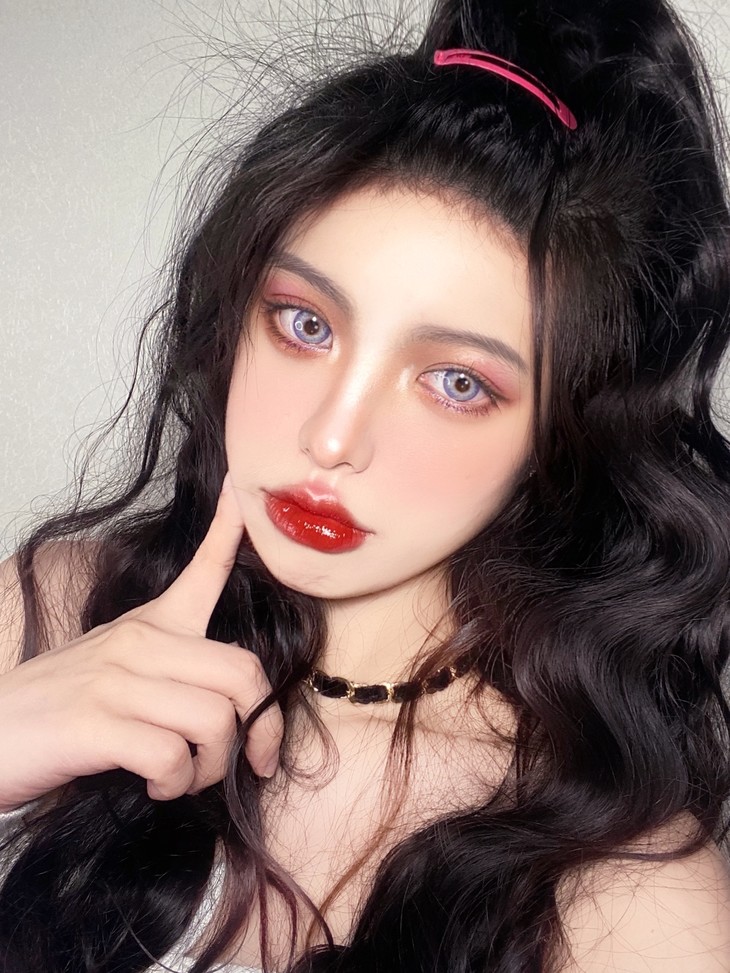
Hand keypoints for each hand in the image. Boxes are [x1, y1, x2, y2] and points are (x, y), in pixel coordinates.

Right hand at [0, 473, 281, 810]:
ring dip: (212, 767)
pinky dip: (175, 783)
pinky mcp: (95, 724)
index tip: (238, 491)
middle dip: (262, 727)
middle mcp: (138, 644)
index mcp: (148, 626)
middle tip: (251, 760)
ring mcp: (116, 681)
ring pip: (215, 720)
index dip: (228, 531)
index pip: (202, 572)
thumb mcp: (113, 669)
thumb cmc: (56, 712)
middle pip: (242, 673)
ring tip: (185, 777)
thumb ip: (169, 672)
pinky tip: (155, 785)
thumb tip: (231, 709)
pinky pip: (171, 756)